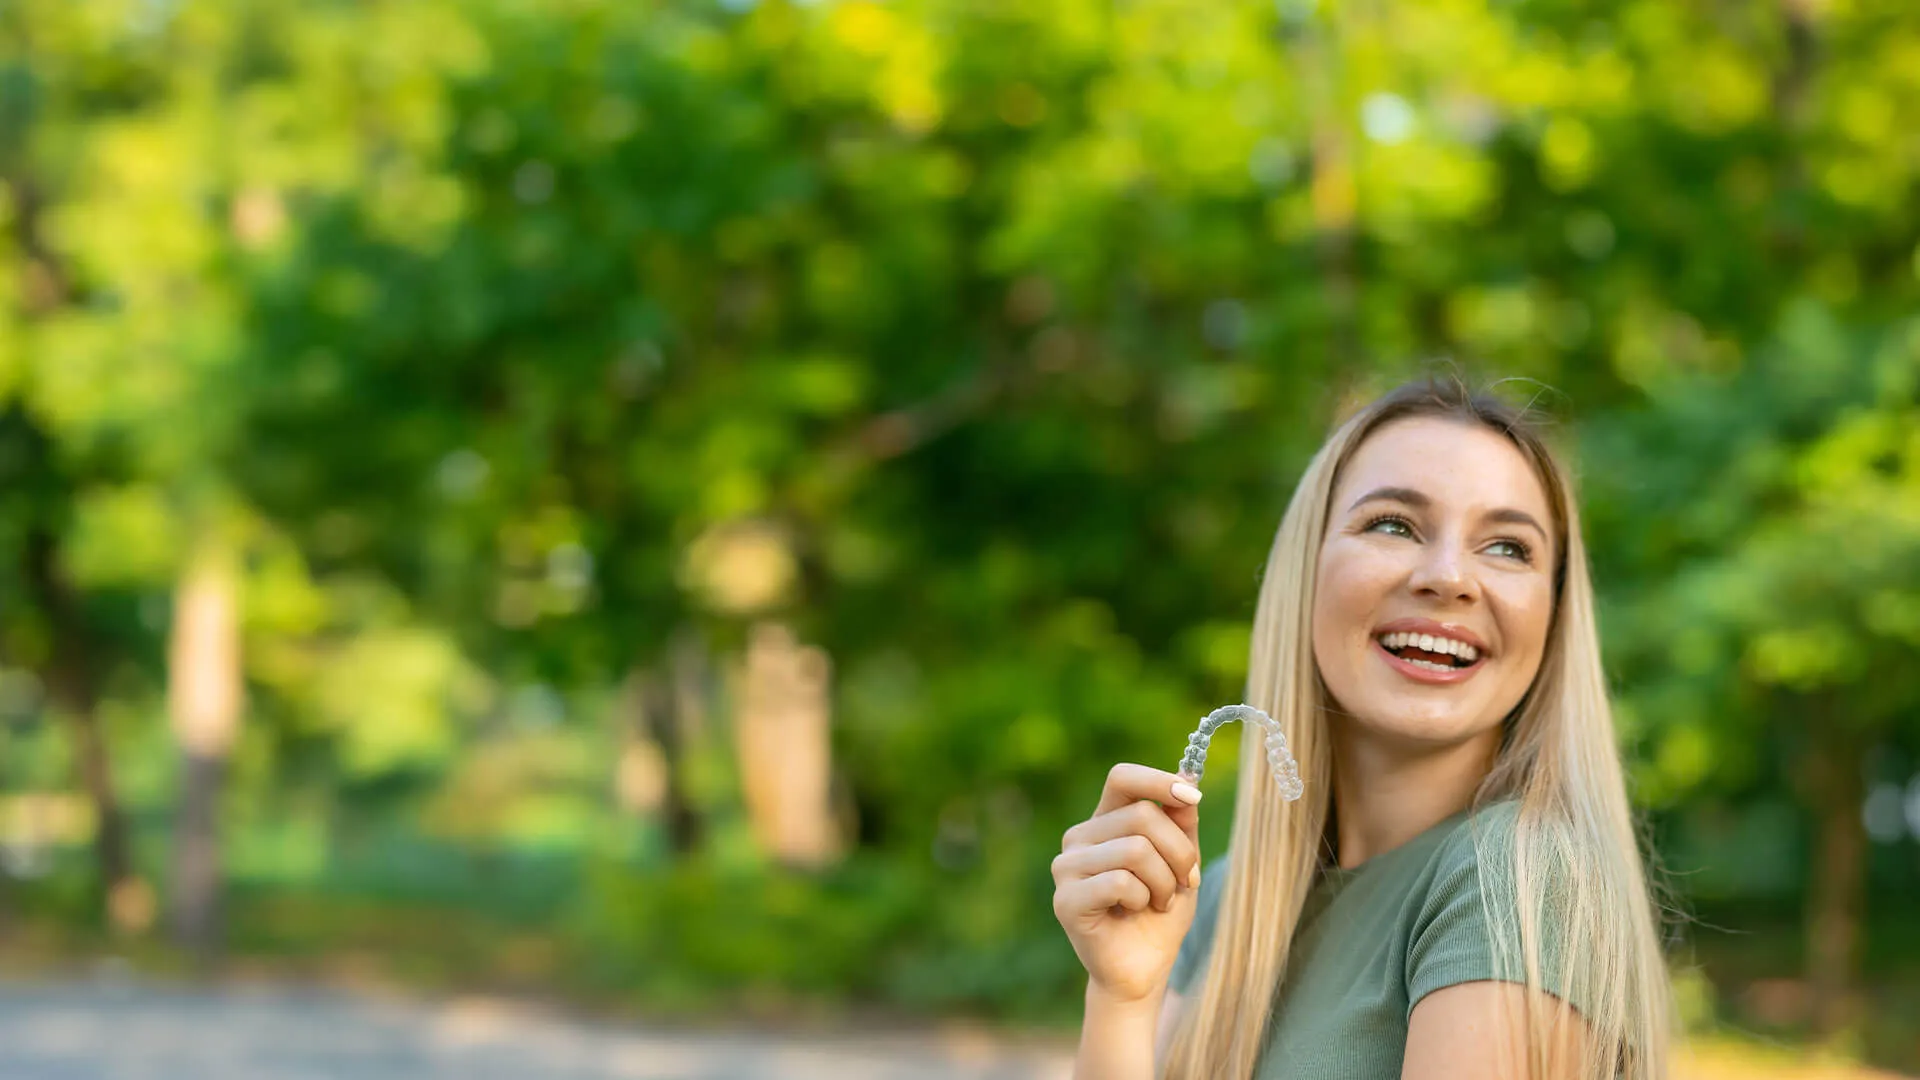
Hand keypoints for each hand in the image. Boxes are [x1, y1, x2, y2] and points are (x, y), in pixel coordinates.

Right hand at [1051, 763, 1204, 1004]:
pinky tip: (1135, 913)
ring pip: (1135, 849)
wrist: (1142, 970)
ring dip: (1164, 882)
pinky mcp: (1065, 900)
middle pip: (1142, 816)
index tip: (1193, 797)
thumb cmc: (1160, 913)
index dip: (1159, 781)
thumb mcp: (1181, 862)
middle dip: (1179, 852)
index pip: (1122, 778)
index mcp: (1103, 821)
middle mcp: (1079, 838)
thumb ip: (1181, 823)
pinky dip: (1142, 899)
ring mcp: (1066, 868)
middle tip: (1184, 882)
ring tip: (1158, 901)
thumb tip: (1187, 779)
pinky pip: (1120, 882)